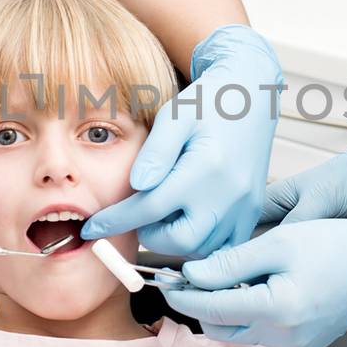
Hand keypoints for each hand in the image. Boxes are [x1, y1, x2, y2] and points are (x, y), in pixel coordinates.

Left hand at [81, 25, 280, 256]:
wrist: (252, 96)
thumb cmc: (208, 102)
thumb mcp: (175, 116)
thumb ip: (155, 152)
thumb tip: (136, 186)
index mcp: (204, 170)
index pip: (149, 209)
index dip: (116, 221)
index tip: (93, 228)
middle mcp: (228, 196)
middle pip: (179, 241)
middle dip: (150, 235)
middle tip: (140, 214)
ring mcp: (243, 208)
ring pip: (201, 249)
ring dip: (175, 240)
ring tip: (166, 213)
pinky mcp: (252, 213)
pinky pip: (223, 246)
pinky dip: (200, 242)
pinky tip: (187, 219)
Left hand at [161, 215, 346, 346]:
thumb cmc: (335, 245)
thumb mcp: (279, 242)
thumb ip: (232, 262)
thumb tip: (193, 274)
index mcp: (279, 309)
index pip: (213, 308)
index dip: (185, 295)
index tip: (167, 282)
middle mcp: (287, 337)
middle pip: (222, 326)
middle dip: (203, 303)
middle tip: (193, 276)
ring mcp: (297, 346)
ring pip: (241, 332)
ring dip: (228, 308)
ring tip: (231, 277)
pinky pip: (263, 334)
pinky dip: (252, 313)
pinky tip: (260, 288)